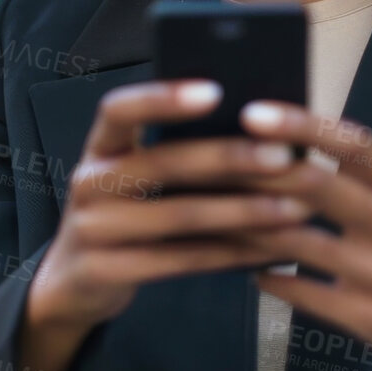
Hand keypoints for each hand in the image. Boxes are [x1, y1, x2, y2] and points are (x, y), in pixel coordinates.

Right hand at [24, 80, 314, 335]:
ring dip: (243, 211)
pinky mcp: (104, 271)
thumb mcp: (134, 175)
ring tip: (294, 208)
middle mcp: (90, 181)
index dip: (164, 98)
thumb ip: (176, 151)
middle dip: (228, 157)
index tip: (216, 91)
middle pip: (161, 163)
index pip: (120, 109)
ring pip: (178, 216)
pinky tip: (268, 249)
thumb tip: (258, 128)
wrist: (77, 279)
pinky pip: (179, 260)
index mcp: (100, 146)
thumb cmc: (126, 212)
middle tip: (283, 156)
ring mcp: (92, 228)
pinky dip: (230, 253)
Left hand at [228, 100, 371, 370]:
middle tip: (214, 161)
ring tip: (215, 213)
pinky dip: (270, 277)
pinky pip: (304, 291)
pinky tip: (249, 269)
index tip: (252, 111)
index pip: (355, 143)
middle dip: (261, 171)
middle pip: (321, 186)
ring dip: (251, 227)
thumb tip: (287, 139)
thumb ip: (360, 176)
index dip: (302, 124)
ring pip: (302, 241)